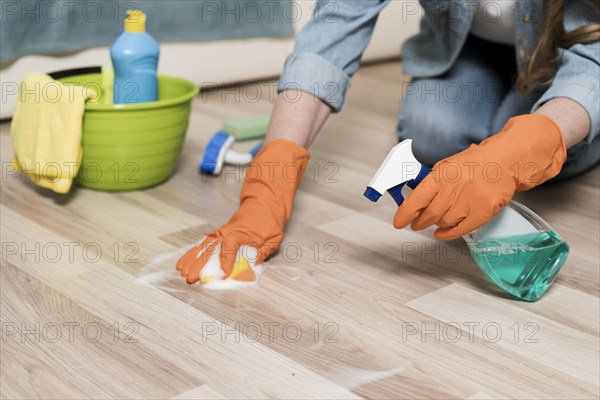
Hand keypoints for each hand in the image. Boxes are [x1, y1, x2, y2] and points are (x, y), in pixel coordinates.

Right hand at [177, 139, 308, 283]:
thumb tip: (253, 265)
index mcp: (241, 232)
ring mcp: (220, 232)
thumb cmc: (269, 222)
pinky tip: (184, 262)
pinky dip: (193, 253)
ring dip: (191, 259)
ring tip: (181, 272)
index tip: (224, 273)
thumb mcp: (273, 238)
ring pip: (203, 246)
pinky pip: (203, 244)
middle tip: (191, 278)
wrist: (264, 204)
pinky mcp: (218, 234)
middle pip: (210, 248)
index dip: (227, 260)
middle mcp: (227, 232)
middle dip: (199, 264)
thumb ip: (263, 252)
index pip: (230, 246)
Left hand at [393, 114, 566, 239]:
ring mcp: (470, 201)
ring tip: (436, 221)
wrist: (504, 162)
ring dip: (436, 224)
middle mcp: (455, 188)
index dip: (404, 214)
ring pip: (443, 222)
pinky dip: (448, 233)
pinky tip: (443, 232)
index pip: (417, 198)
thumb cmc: (474, 164)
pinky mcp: (483, 211)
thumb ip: (431, 183)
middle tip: (416, 223)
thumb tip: (413, 202)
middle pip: (429, 214)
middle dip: (419, 221)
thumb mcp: (447, 166)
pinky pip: (460, 229)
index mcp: (442, 174)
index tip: (399, 222)